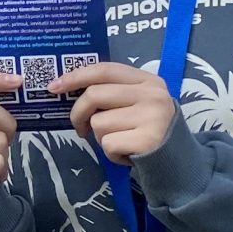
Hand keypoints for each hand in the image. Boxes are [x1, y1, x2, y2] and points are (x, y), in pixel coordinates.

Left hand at [55, 61, 176, 163]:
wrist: (178, 162)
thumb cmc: (148, 130)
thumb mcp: (137, 103)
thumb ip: (112, 92)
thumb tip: (66, 88)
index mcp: (147, 80)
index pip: (105, 69)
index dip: (76, 76)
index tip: (54, 87)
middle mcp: (152, 94)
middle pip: (95, 95)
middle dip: (78, 114)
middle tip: (81, 129)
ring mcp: (152, 116)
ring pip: (99, 123)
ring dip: (101, 138)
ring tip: (120, 141)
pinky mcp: (148, 140)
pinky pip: (108, 144)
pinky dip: (111, 154)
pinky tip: (127, 154)